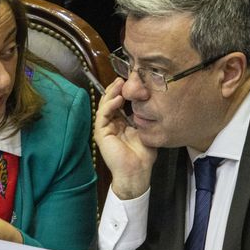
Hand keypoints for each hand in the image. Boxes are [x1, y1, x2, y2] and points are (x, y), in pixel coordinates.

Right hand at [94, 78, 156, 198]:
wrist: (137, 171)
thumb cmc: (142, 155)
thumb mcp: (146, 130)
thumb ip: (143, 118)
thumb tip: (148, 102)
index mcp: (120, 123)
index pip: (118, 103)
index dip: (123, 92)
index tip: (131, 82)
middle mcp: (111, 124)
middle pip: (110, 101)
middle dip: (115, 89)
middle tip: (123, 79)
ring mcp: (104, 128)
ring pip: (104, 106)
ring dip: (111, 94)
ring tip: (119, 85)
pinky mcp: (101, 133)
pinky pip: (102, 115)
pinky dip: (109, 105)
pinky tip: (118, 99)